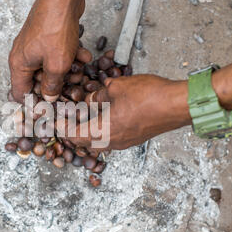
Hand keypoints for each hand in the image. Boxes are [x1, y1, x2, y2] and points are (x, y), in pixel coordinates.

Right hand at [8, 0, 89, 102]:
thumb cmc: (54, 27)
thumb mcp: (56, 66)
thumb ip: (52, 86)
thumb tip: (49, 98)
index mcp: (19, 65)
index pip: (19, 93)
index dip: (33, 104)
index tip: (47, 110)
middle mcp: (24, 56)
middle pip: (38, 82)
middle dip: (56, 86)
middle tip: (70, 91)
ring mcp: (36, 46)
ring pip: (51, 68)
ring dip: (68, 72)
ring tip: (80, 71)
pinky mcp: (48, 38)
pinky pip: (58, 54)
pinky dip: (71, 57)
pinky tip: (84, 56)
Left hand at [67, 75, 191, 150]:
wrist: (178, 105)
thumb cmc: (150, 96)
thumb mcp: (116, 88)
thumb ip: (98, 95)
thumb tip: (90, 99)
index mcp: (103, 131)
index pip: (73, 135)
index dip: (60, 128)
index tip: (53, 121)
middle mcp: (112, 142)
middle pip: (84, 141)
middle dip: (73, 130)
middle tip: (66, 117)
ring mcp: (125, 142)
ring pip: (98, 141)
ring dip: (88, 131)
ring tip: (83, 115)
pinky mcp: (134, 139)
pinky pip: (111, 138)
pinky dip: (102, 130)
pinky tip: (104, 115)